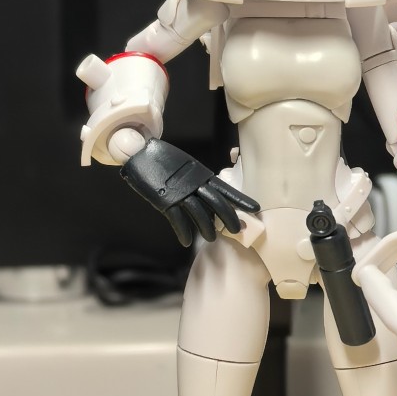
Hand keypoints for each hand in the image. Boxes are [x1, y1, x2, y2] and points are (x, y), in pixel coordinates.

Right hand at [120, 139, 259, 247]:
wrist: (140, 153)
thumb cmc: (165, 161)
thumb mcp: (187, 168)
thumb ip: (198, 180)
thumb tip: (207, 194)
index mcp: (201, 175)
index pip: (226, 189)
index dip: (241, 199)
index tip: (256, 208)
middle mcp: (194, 183)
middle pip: (217, 203)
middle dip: (229, 218)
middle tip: (238, 230)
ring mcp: (180, 192)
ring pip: (200, 214)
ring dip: (207, 228)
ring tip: (211, 239)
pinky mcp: (165, 200)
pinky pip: (177, 220)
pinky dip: (183, 232)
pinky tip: (187, 242)